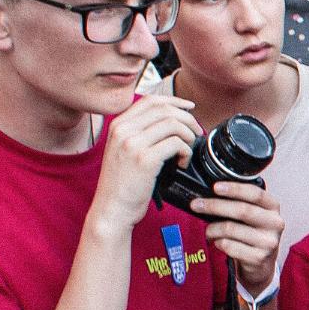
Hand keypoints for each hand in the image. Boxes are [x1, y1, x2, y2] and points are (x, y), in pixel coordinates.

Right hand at [90, 93, 201, 231]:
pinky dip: (186, 152)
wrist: (111, 209)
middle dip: (188, 119)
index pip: (151, 101)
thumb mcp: (124, 151)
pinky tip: (182, 164)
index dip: (175, 102)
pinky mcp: (144, 159)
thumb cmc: (122, 184)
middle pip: (165, 110)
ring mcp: (132, 143)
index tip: (190, 108)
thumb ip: (140, 133)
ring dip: (189, 136)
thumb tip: (172, 120)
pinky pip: (176, 144)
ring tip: (187, 152)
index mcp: (118, 125)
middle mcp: (123, 130)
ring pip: (173, 124)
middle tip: (197, 134)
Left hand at [187, 180, 283, 296]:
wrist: (262, 262)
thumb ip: (240, 202)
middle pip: (242, 210)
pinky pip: (228, 246)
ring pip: (231, 229)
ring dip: (212, 229)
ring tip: (208, 231)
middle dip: (215, 206)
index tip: (215, 187)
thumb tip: (209, 195)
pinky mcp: (258, 257)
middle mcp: (275, 223)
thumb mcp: (253, 214)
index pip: (256, 194)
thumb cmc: (252, 233)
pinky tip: (218, 242)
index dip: (235, 189)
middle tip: (196, 205)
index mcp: (273, 207)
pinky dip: (218, 242)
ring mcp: (268, 242)